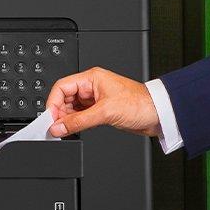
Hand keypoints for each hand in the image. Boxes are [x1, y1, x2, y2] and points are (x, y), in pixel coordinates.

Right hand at [45, 67, 160, 138]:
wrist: (159, 114)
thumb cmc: (140, 103)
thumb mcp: (105, 112)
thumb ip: (78, 121)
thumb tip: (58, 127)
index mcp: (91, 78)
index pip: (61, 87)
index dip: (53, 103)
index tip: (50, 119)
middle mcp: (92, 87)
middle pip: (64, 98)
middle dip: (59, 113)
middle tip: (58, 128)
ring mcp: (96, 100)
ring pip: (72, 109)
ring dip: (68, 120)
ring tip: (67, 131)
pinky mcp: (101, 111)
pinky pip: (81, 116)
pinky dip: (76, 124)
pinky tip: (76, 130)